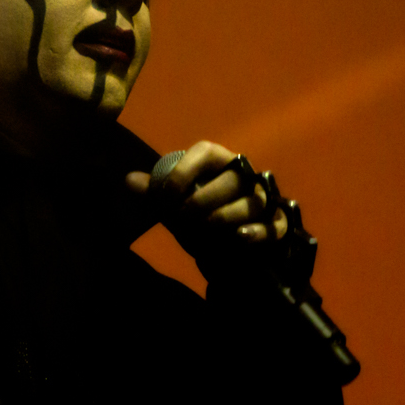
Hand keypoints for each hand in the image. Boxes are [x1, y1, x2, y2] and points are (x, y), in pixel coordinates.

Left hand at [126, 140, 287, 253]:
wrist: (228, 252)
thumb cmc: (200, 219)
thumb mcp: (176, 208)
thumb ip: (156, 195)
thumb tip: (129, 180)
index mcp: (218, 163)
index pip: (205, 152)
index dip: (185, 171)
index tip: (166, 195)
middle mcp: (245, 177)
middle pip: (232, 178)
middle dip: (204, 197)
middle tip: (184, 216)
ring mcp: (263, 200)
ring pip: (252, 201)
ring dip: (226, 215)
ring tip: (207, 227)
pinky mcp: (276, 225)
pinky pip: (272, 225)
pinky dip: (256, 232)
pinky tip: (238, 237)